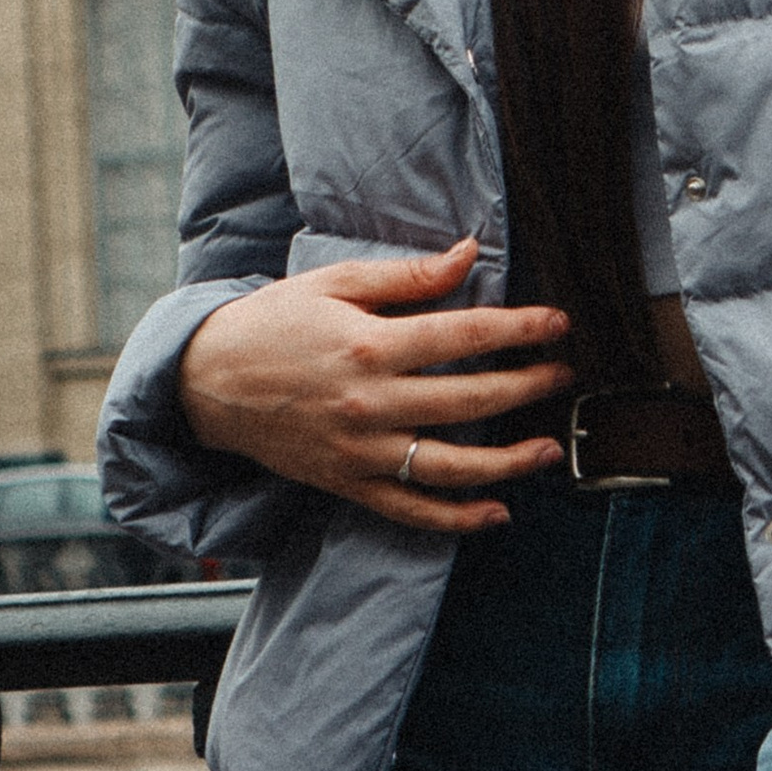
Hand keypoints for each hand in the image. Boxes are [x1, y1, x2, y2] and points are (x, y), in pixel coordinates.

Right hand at [179, 236, 572, 535]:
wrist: (207, 381)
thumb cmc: (274, 322)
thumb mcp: (336, 282)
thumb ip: (407, 275)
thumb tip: (470, 252)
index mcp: (369, 344)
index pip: (465, 336)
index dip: (520, 330)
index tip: (559, 324)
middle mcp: (370, 402)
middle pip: (470, 401)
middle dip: (527, 388)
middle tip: (564, 377)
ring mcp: (360, 450)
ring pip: (449, 466)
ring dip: (508, 463)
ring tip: (549, 449)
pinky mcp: (347, 484)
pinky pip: (410, 509)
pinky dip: (456, 518)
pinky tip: (497, 512)